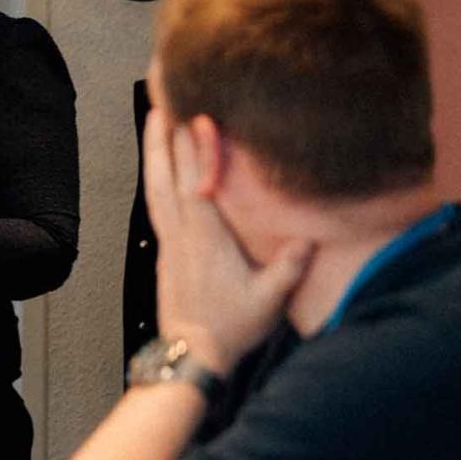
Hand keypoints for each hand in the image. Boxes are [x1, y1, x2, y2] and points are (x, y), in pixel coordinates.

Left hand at [143, 107, 311, 372]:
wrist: (190, 356)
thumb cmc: (231, 328)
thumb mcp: (268, 300)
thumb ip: (287, 268)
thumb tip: (308, 237)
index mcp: (205, 241)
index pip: (197, 187)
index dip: (195, 152)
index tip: (195, 118)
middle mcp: (181, 236)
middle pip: (165, 179)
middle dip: (161, 140)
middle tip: (158, 103)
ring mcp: (169, 243)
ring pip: (155, 189)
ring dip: (153, 155)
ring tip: (152, 122)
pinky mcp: (165, 251)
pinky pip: (156, 205)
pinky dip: (156, 179)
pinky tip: (159, 168)